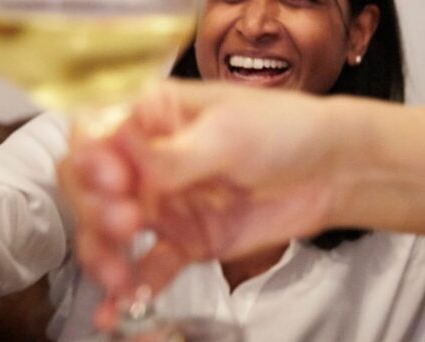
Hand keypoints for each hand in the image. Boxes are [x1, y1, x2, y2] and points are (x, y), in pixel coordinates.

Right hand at [59, 81, 338, 328]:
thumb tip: (126, 167)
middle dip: (95, 209)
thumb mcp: (227, 136)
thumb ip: (173, 158)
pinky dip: (129, 290)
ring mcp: (163, 202)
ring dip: (104, 253)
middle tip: (124, 222)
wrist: (333, 169)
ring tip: (118, 272)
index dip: (90, 158)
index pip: (96, 134)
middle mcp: (147, 159)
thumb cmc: (285, 129)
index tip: (111, 178)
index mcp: (151, 115)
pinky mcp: (184, 241)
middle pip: (90, 187)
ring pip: (108, 232)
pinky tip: (115, 309)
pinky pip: (147, 268)